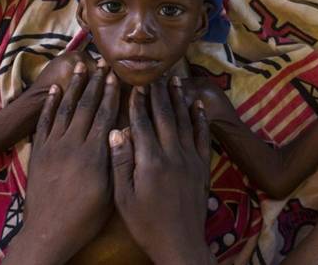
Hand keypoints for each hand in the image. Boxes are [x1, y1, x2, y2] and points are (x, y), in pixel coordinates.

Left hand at [5, 60, 119, 264]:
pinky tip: (57, 89)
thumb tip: (123, 132)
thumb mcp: (110, 192)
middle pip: (87, 106)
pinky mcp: (39, 151)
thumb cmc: (85, 217)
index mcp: (94, 153)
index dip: (111, 94)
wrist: (49, 231)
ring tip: (81, 67)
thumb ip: (116, 160)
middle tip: (102, 64)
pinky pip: (45, 121)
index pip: (105, 115)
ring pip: (66, 108)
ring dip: (75, 86)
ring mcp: (53, 145)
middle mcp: (73, 143)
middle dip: (96, 83)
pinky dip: (51, 103)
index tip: (116, 77)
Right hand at [109, 76, 214, 264]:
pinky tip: (197, 105)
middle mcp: (172, 154)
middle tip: (154, 74)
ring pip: (184, 121)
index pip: (141, 123)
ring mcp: (190, 159)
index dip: (136, 102)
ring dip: (178, 99)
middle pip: (164, 116)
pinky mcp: (202, 167)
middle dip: (157, 93)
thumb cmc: (146, 224)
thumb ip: (120, 163)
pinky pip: (202, 136)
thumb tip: (115, 131)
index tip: (133, 84)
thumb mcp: (124, 198)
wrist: (180, 244)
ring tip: (175, 79)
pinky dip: (199, 118)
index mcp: (150, 161)